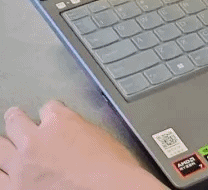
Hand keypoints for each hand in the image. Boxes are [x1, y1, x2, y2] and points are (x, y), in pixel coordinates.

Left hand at [0, 101, 165, 189]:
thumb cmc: (114, 172)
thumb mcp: (102, 139)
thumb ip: (82, 132)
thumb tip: (78, 137)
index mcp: (61, 123)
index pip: (48, 108)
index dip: (50, 113)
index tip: (50, 117)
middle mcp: (36, 141)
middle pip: (15, 121)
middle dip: (17, 120)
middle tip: (16, 120)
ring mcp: (21, 166)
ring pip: (0, 147)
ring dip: (5, 145)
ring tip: (5, 145)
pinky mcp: (13, 189)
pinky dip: (2, 174)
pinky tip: (4, 173)